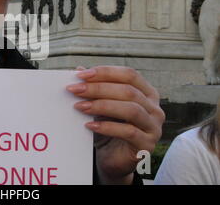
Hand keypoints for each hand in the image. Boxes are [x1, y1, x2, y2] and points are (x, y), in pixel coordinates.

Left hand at [68, 66, 164, 184]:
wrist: (112, 159)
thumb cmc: (107, 128)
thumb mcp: (100, 105)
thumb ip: (94, 87)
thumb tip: (79, 69)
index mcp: (147, 93)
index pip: (129, 75)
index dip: (105, 72)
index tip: (80, 75)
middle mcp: (154, 108)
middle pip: (128, 91)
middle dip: (98, 88)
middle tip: (74, 89)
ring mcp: (154, 127)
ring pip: (131, 110)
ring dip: (102, 105)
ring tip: (80, 106)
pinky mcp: (147, 145)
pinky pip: (129, 132)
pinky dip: (107, 127)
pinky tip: (90, 125)